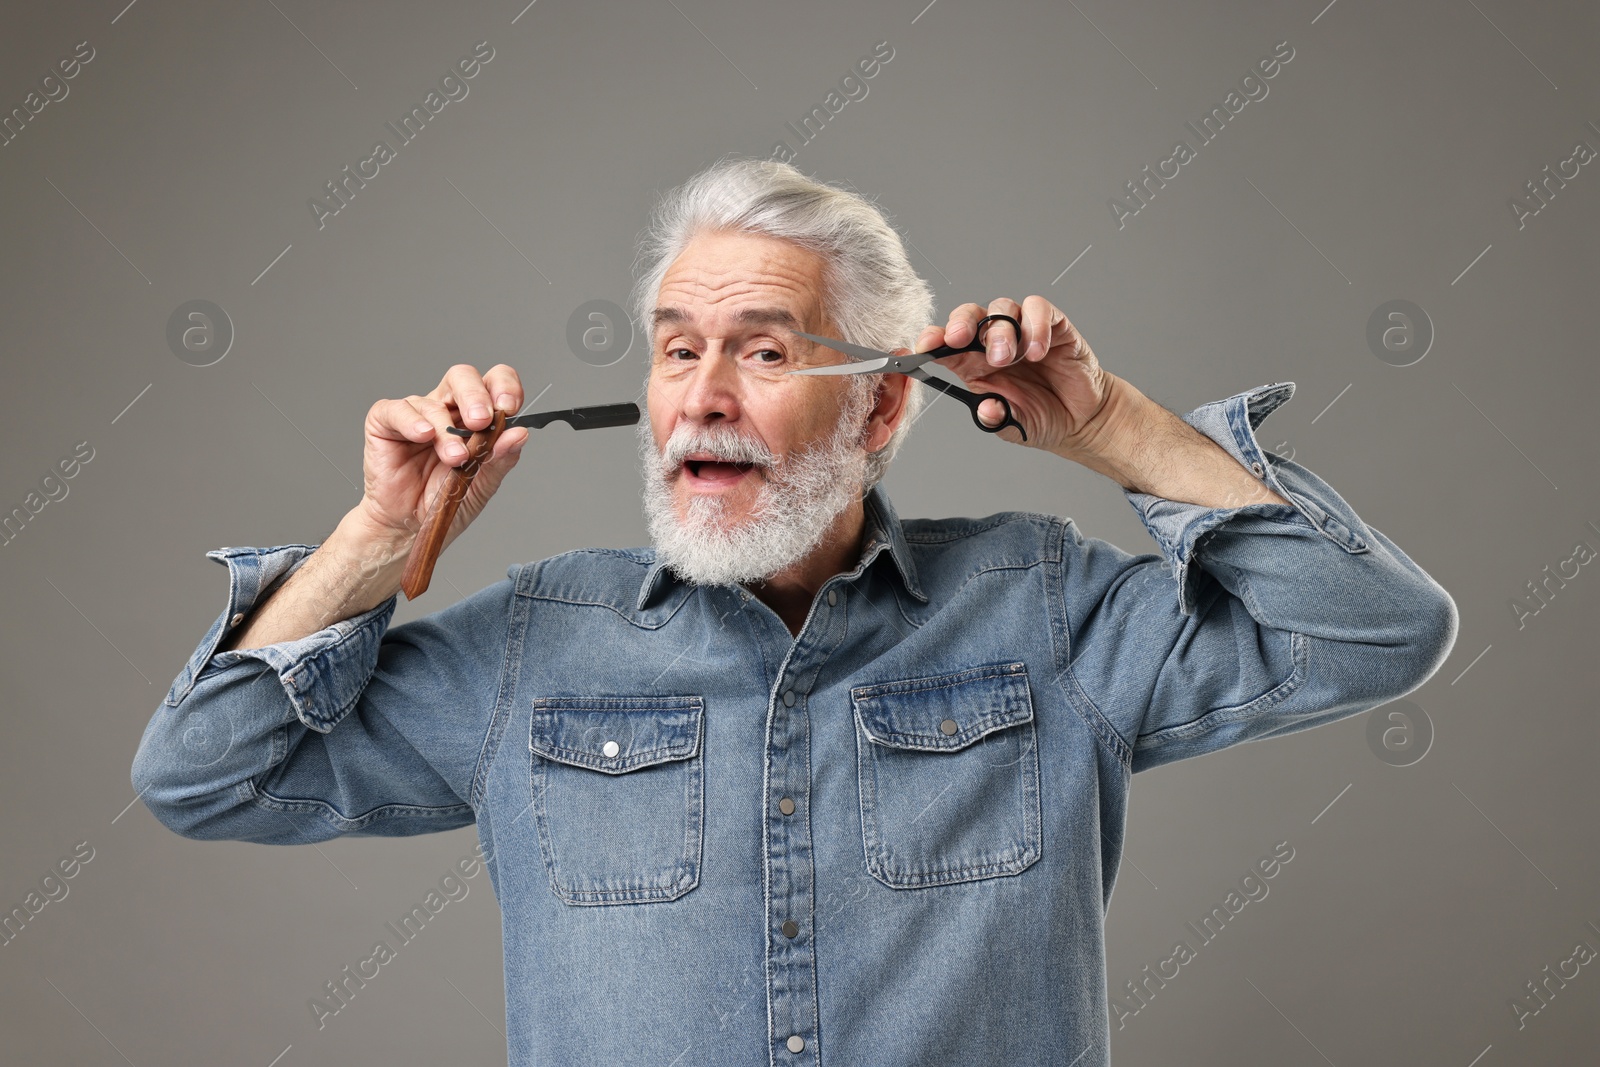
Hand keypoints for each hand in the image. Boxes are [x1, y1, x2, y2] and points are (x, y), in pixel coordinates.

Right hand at [355, 364, 528, 549]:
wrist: (407, 526)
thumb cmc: (442, 501)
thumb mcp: (481, 485)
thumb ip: (500, 458)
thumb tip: (520, 434)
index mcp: (474, 417)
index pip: (494, 384)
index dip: (505, 388)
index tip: (509, 409)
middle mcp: (446, 409)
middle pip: (463, 377)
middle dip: (475, 395)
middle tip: (481, 421)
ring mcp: (416, 413)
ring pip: (434, 401)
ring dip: (447, 431)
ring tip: (454, 459)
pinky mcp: (385, 422)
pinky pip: (398, 410)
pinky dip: (412, 421)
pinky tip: (424, 435)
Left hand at [907, 295, 1133, 460]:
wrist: (1080, 418)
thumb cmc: (1040, 416)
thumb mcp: (1011, 425)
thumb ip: (995, 419)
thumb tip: (987, 410)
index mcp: (973, 363)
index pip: (946, 343)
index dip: (933, 339)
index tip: (925, 346)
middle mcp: (993, 342)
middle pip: (970, 315)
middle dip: (961, 323)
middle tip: (960, 339)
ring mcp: (1022, 330)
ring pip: (1002, 308)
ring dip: (1000, 331)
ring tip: (1007, 358)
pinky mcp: (1052, 325)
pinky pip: (1038, 309)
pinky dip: (1035, 326)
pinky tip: (1038, 351)